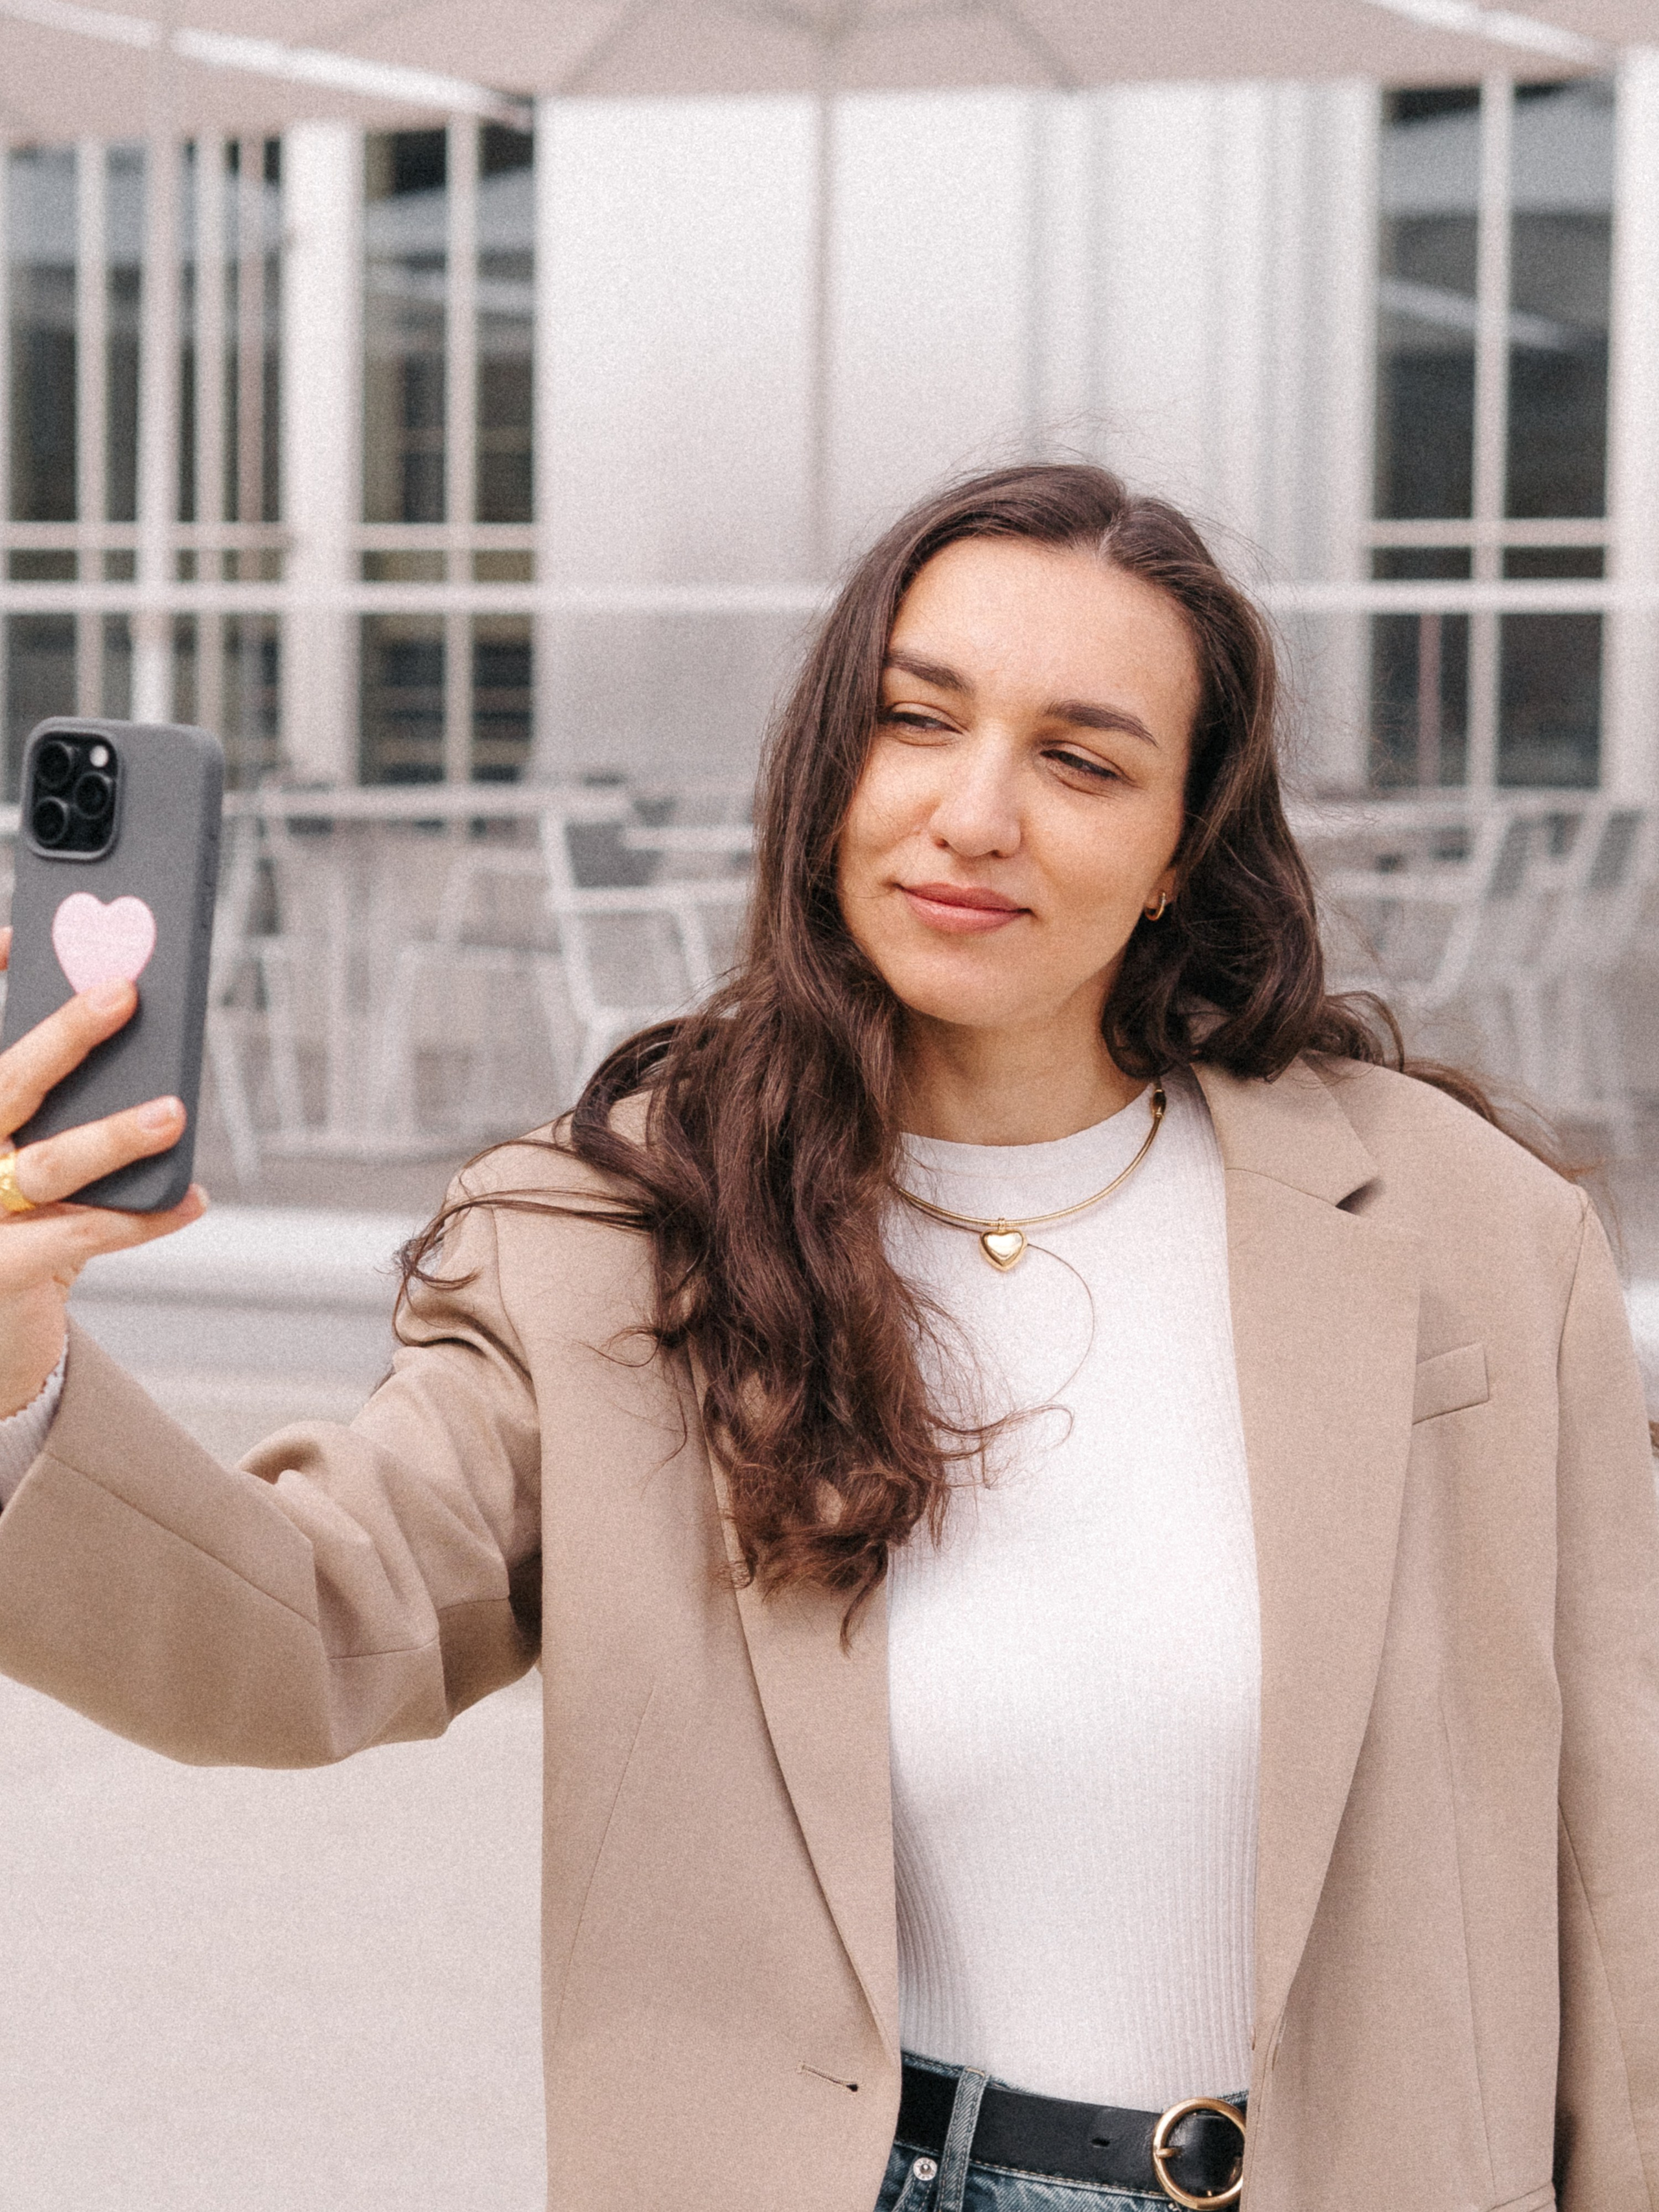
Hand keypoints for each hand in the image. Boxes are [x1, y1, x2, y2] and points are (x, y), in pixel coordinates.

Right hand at [0, 926, 205, 1418]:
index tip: (18, 935)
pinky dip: (142, 1219)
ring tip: (171, 1112)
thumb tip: (120, 1018)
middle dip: (63, 1036)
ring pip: (47, 1164)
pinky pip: (79, 1237)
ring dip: (113, 1135)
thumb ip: (56, 1098)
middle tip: (123, 993)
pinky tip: (193, 1200)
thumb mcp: (31, 1150)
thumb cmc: (23, 1221)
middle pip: (4, 1084)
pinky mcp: (0, 1271)